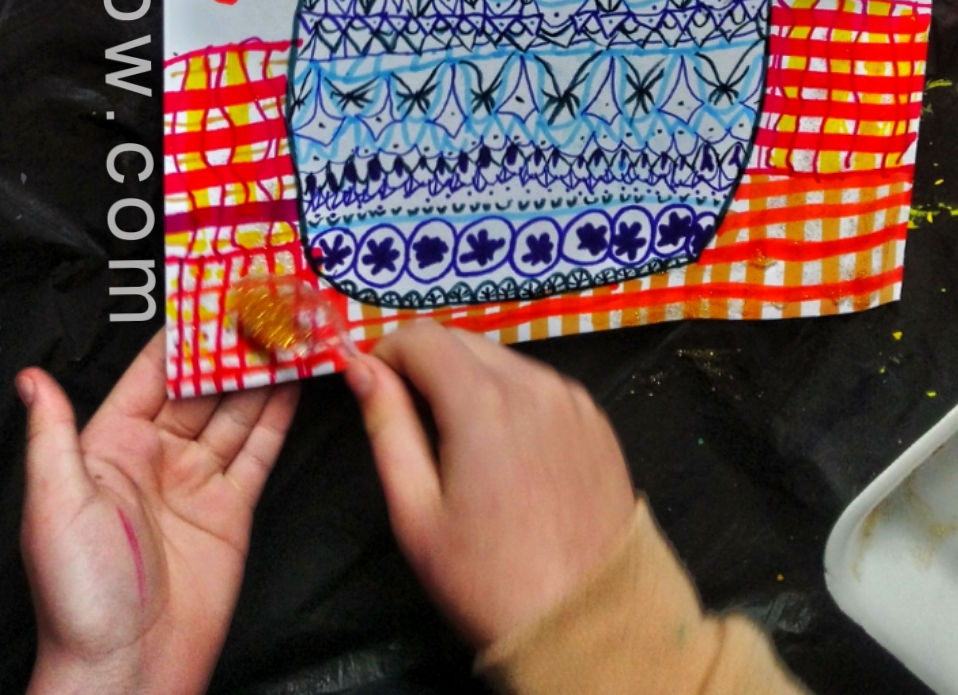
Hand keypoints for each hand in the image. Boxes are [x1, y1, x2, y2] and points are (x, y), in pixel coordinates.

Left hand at [17, 330, 297, 694]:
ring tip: (293, 324)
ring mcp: (196, 482)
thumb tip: (30, 376)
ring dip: (264, 369)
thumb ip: (52, 433)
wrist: (126, 670)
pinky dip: (282, 413)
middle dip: (234, 342)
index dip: (186, 331)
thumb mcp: (55, 503)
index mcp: (111, 446)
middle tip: (270, 297)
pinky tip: (299, 378)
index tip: (215, 289)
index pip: (154, 372)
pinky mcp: (231, 510)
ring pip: (236, 409)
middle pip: (202, 384)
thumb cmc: (80, 593)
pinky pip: (258, 449)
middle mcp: (156, 456)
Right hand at [345, 322, 634, 650]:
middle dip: (427, 366)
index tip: (374, 385)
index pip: (422, 337)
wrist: (585, 621)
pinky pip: (540, 387)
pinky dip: (513, 400)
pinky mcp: (595, 418)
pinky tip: (507, 455)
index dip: (387, 352)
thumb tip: (362, 369)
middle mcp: (533, 383)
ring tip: (461, 447)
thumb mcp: (416, 512)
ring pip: (503, 362)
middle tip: (412, 422)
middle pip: (463, 342)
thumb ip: (387, 426)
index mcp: (483, 401)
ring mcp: (571, 398)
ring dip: (471, 382)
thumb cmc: (488, 579)